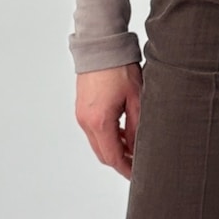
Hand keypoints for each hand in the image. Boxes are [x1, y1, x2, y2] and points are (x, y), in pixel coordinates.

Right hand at [75, 63, 142, 178]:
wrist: (101, 45)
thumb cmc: (119, 67)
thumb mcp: (135, 97)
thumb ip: (136, 126)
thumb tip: (136, 146)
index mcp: (100, 121)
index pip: (112, 157)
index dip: (126, 168)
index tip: (137, 173)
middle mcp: (86, 121)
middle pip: (103, 153)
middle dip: (120, 160)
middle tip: (137, 161)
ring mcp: (81, 115)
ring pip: (97, 142)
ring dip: (113, 147)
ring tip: (132, 144)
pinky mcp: (81, 107)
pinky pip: (93, 130)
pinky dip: (106, 135)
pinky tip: (121, 129)